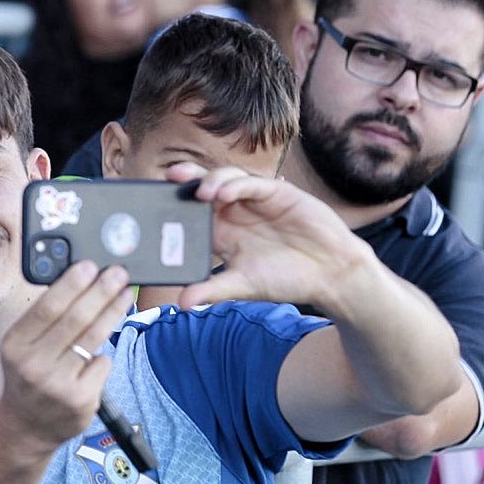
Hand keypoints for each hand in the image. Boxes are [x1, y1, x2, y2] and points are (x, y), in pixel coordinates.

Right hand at [0, 261, 133, 450]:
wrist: (26, 426)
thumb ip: (43, 319)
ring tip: (124, 295)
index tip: (91, 266)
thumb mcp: (22, 346)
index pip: (47, 307)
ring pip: (94, 339)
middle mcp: (33, 365)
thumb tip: (79, 280)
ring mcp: (58, 385)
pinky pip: (102, 364)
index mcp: (15, 345)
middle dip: (101, 292)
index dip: (72, 284)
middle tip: (118, 274)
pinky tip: (93, 361)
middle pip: (76, 319)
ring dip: (114, 312)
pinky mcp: (81, 400)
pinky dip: (101, 357)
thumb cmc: (28, 375)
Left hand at [166, 164, 374, 311]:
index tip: (152, 206)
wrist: (331, 274)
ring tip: (198, 191)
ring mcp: (254, 200)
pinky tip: (225, 193)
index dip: (173, 207)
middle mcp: (234, 213)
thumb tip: (181, 304)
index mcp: (222, 233)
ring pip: (224, 179)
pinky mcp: (277, 193)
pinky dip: (237, 185)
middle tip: (167, 179)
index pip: (190, 215)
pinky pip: (252, 183)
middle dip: (185, 182)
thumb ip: (213, 290)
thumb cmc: (287, 279)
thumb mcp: (243, 285)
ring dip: (209, 181)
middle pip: (203, 189)